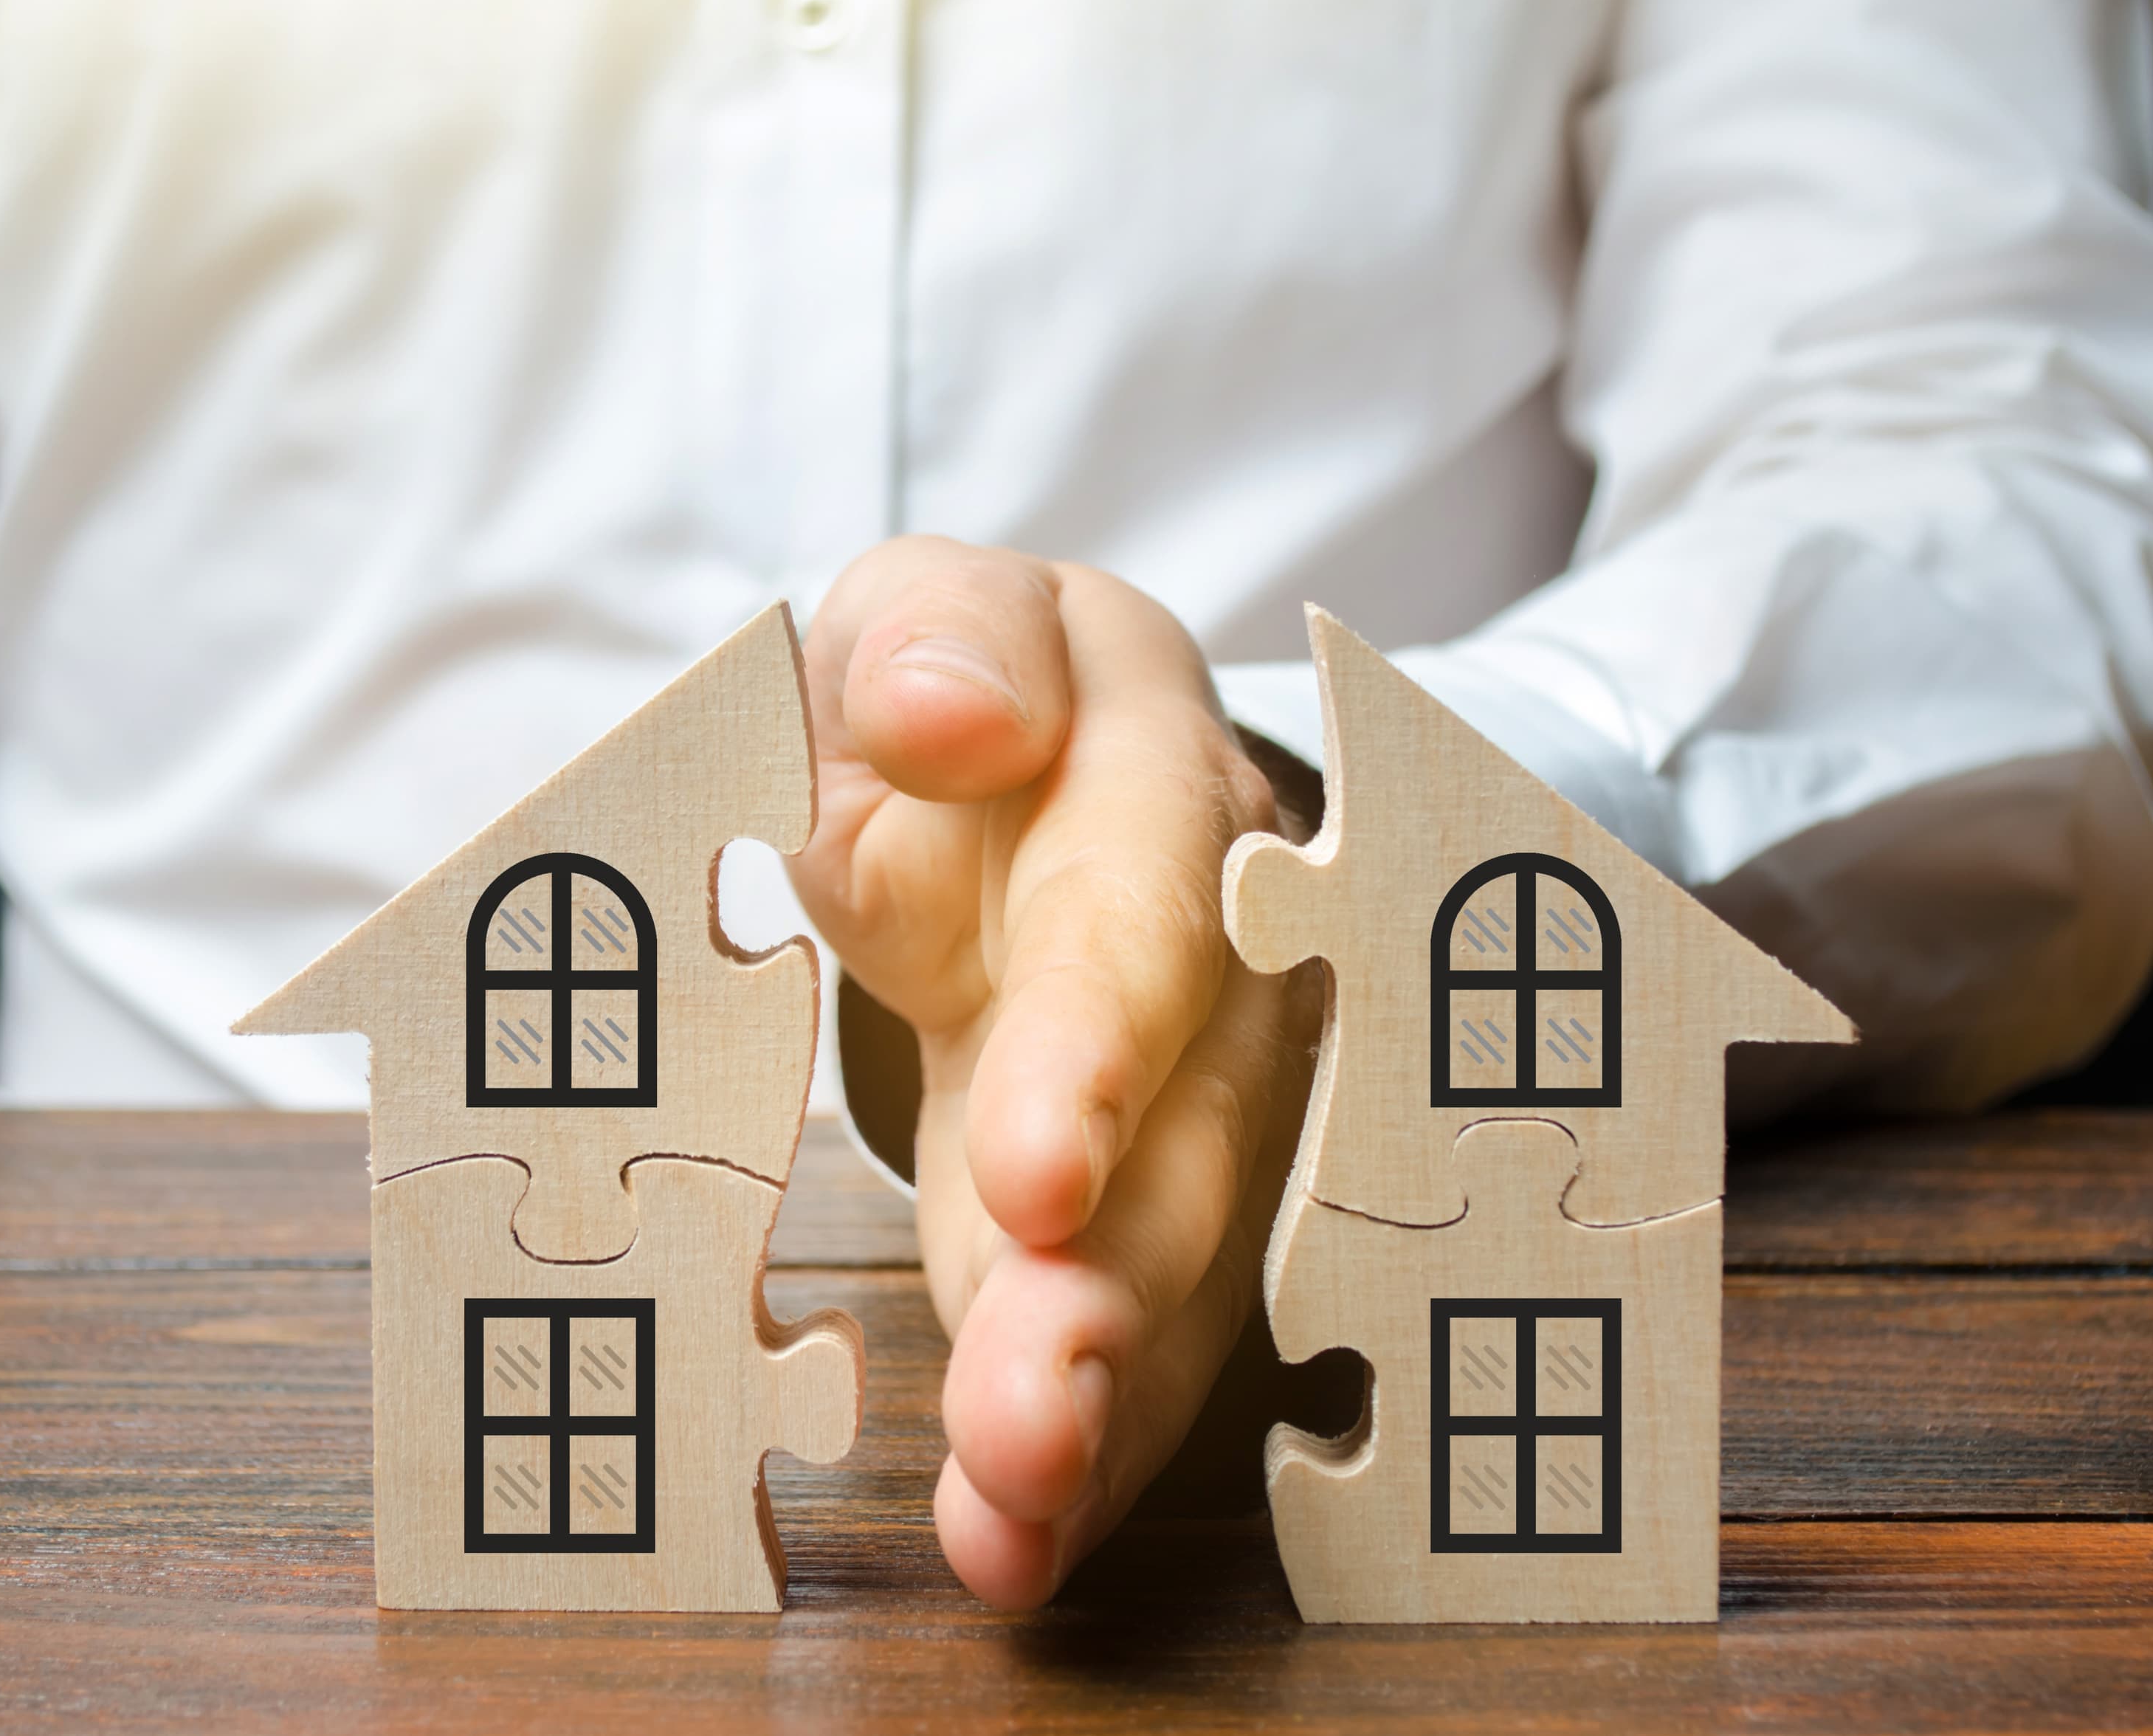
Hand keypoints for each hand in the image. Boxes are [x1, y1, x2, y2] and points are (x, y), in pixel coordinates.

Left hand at [788, 536, 1319, 1606]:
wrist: (1033, 770)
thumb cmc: (970, 692)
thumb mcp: (932, 611)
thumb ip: (939, 632)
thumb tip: (956, 713)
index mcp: (1150, 785)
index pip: (1142, 910)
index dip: (1097, 1044)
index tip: (1037, 1172)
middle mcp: (1220, 962)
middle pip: (1191, 1131)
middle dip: (1113, 1284)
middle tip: (1035, 1416)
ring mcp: (1206, 1101)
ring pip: (1184, 1261)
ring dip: (1106, 1399)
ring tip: (1016, 1515)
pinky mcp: (1157, 1209)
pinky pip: (1145, 1332)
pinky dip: (1087, 1447)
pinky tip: (1020, 1541)